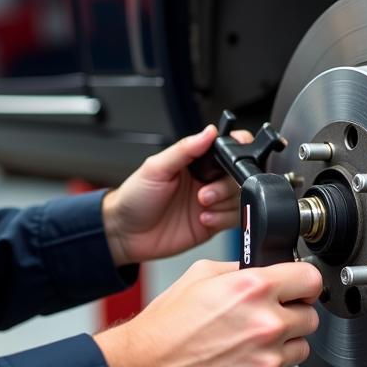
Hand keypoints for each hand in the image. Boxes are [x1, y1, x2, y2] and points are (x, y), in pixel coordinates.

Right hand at [94, 259, 322, 366]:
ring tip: (247, 342)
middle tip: (267, 316)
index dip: (304, 282)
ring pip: (299, 349)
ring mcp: (265, 361)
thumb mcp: (199, 275)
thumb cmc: (165, 325)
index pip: (310, 278)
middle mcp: (265, 324)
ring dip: (282, 345)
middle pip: (310, 317)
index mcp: (252, 289)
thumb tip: (262, 270)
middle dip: (293, 314)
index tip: (299, 287)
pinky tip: (235, 363)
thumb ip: (239, 270)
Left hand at [102, 125, 251, 265]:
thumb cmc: (135, 198)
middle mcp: (206, 179)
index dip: (238, 149)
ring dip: (224, 204)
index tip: (235, 156)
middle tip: (203, 193)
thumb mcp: (156, 168)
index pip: (226, 148)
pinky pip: (233, 220)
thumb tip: (208, 132)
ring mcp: (211, 202)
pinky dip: (223, 219)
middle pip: (238, 176)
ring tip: (201, 207)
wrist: (125, 234)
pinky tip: (203, 219)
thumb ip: (184, 150)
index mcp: (195, 161)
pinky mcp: (213, 223)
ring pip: (240, 198)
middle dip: (225, 186)